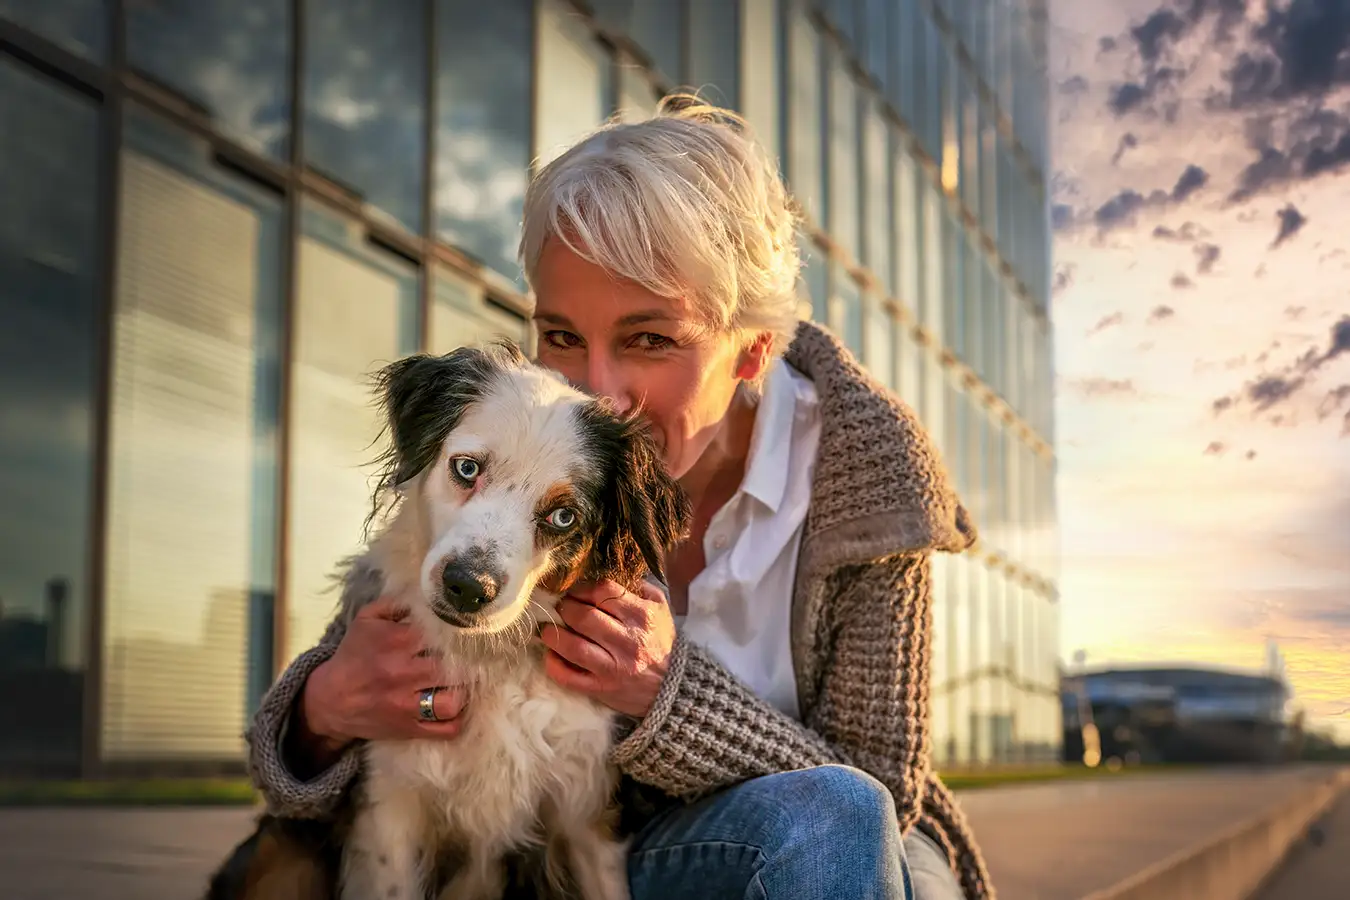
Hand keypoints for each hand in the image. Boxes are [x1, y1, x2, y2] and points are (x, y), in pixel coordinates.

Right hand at [300, 595, 468, 750]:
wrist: (329, 700)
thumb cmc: (354, 655)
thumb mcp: (367, 619)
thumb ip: (398, 602)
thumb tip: (431, 594)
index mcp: (397, 641)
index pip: (444, 633)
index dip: (461, 631)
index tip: (471, 630)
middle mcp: (404, 673)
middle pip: (454, 667)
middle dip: (469, 661)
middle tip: (477, 658)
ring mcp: (408, 704)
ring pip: (454, 700)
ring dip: (465, 691)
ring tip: (466, 682)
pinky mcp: (410, 728)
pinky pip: (447, 729)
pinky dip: (458, 719)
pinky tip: (457, 705)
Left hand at [538, 579, 675, 717]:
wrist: (673, 685)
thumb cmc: (660, 641)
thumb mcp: (659, 608)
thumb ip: (636, 587)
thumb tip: (604, 572)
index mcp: (642, 616)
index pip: (603, 591)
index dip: (582, 588)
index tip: (574, 591)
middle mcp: (628, 641)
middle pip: (584, 616)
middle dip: (565, 608)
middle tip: (559, 607)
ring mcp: (614, 668)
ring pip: (574, 647)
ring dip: (553, 635)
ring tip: (547, 629)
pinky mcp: (602, 689)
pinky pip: (570, 677)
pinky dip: (554, 665)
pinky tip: (552, 654)